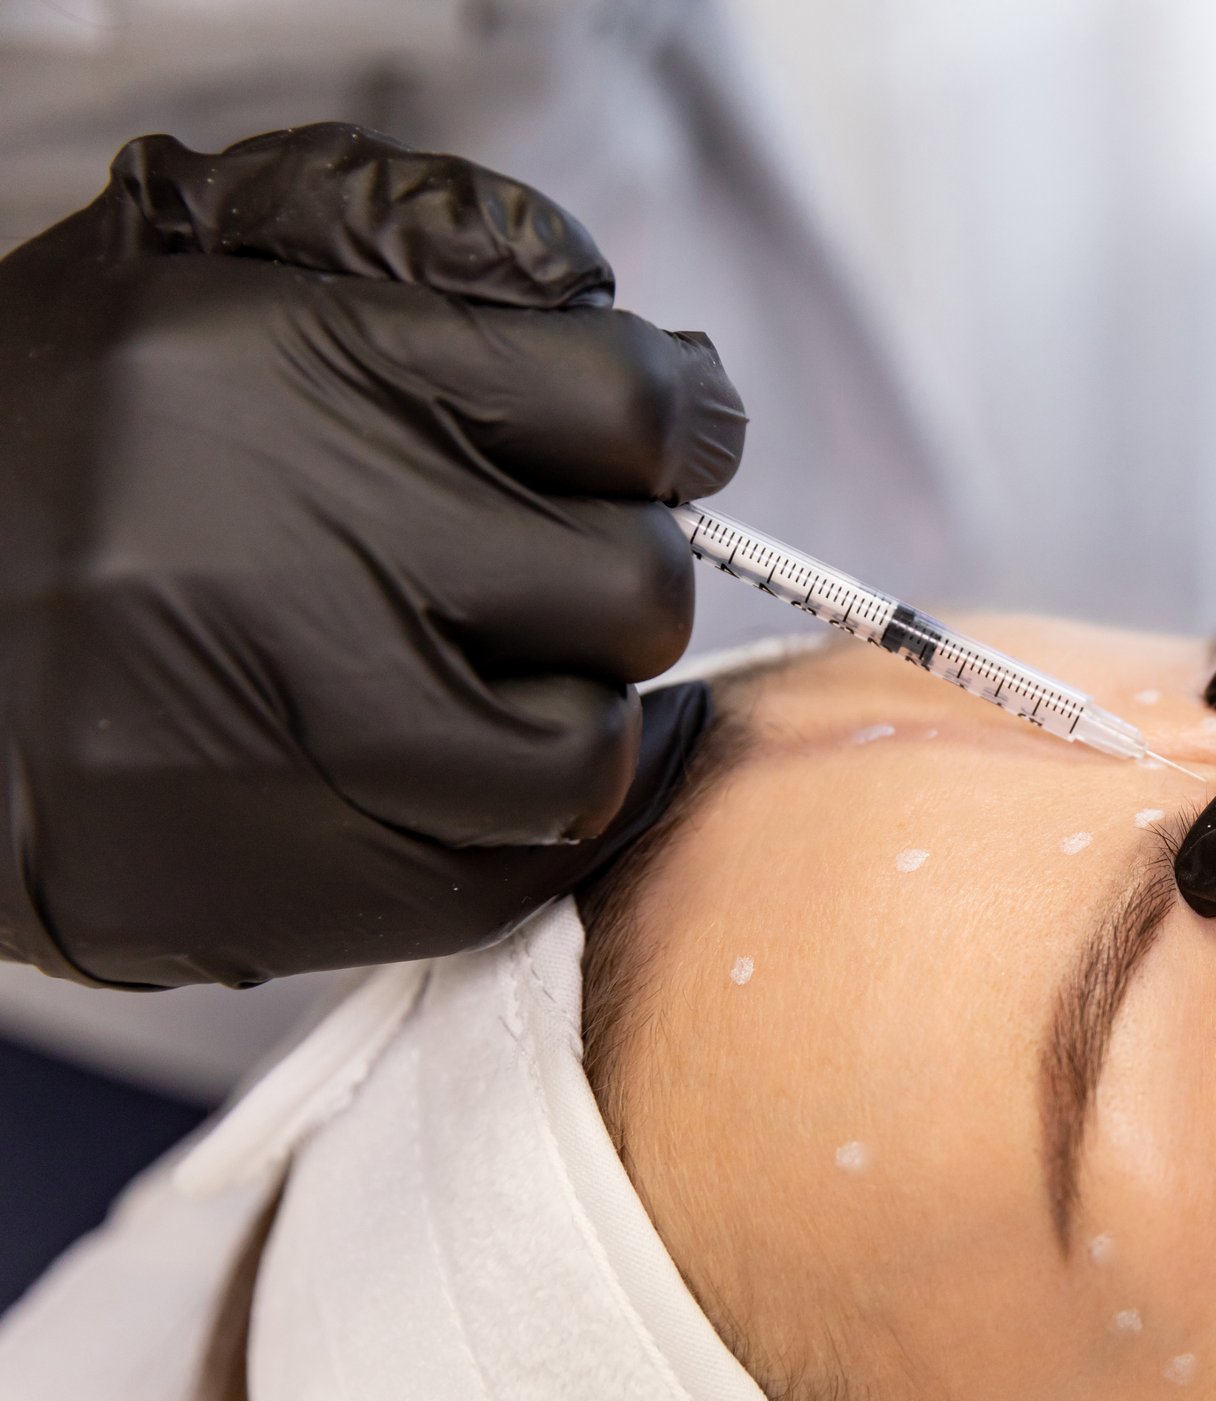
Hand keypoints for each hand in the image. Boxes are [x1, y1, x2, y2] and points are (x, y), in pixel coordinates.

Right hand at [0, 125, 742, 987]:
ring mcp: (307, 744)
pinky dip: (532, 814)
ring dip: (579, 700)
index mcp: (290, 376)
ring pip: (594, 748)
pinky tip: (479, 754)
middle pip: (632, 587)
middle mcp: (306, 564)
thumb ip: (402, 225)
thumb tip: (592, 289)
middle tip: (549, 558)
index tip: (660, 436)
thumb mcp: (185, 256)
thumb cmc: (43, 442)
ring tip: (495, 661)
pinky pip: (523, 870)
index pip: (624, 406)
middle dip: (618, 566)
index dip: (675, 419)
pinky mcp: (303, 884)